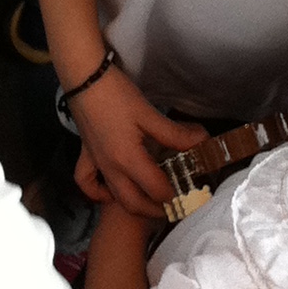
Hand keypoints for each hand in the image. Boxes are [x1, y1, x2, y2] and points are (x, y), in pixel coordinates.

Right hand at [68, 66, 205, 217]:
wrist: (84, 78)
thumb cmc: (117, 94)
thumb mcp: (149, 114)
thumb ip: (176, 134)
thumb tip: (203, 142)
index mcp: (128, 160)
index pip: (157, 190)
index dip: (176, 194)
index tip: (191, 192)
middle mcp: (111, 169)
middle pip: (135, 204)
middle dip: (156, 210)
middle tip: (175, 204)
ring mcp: (96, 164)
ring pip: (114, 198)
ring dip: (134, 206)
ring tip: (152, 202)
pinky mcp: (85, 155)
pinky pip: (87, 184)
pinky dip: (98, 193)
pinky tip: (111, 190)